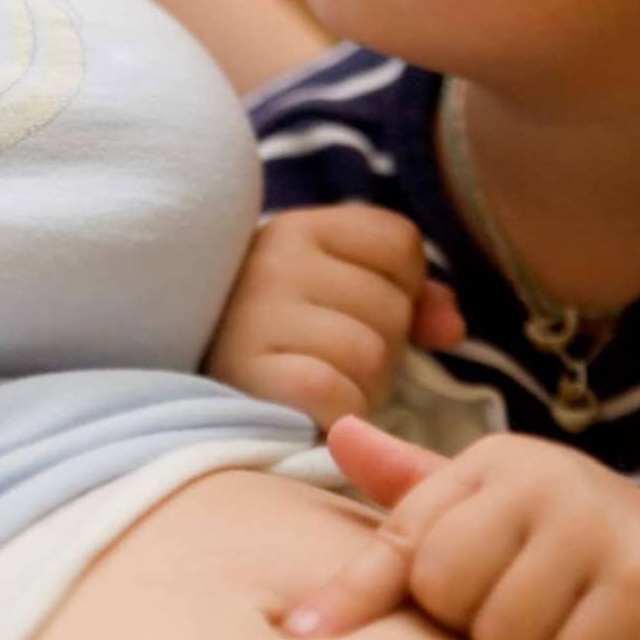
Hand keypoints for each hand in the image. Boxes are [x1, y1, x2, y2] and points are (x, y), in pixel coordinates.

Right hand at [204, 205, 465, 427]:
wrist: (185, 392)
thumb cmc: (279, 341)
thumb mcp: (336, 295)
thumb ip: (409, 296)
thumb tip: (453, 328)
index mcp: (298, 227)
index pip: (401, 242)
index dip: (402, 287)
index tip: (360, 312)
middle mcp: (274, 260)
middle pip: (392, 307)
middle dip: (381, 347)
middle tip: (332, 360)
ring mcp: (257, 314)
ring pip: (370, 354)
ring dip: (361, 387)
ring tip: (318, 384)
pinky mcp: (250, 373)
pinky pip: (334, 393)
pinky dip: (336, 412)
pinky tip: (310, 411)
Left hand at [285, 417, 639, 639]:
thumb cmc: (576, 552)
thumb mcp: (495, 512)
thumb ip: (414, 489)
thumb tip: (334, 432)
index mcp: (496, 462)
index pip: (404, 539)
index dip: (358, 595)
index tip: (301, 636)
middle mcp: (546, 476)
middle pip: (445, 594)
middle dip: (475, 628)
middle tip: (523, 612)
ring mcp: (600, 524)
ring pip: (503, 639)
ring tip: (566, 625)